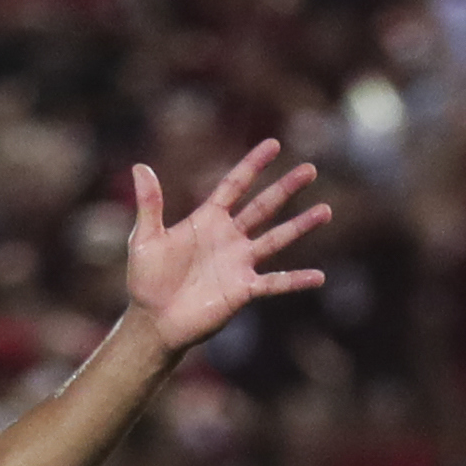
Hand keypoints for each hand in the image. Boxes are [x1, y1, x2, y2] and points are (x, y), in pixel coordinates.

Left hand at [122, 142, 330, 352]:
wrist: (153, 321)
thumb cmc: (146, 280)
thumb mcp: (145, 238)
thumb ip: (149, 204)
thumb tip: (139, 167)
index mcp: (208, 220)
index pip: (235, 186)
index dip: (253, 165)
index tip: (273, 144)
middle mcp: (229, 238)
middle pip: (264, 207)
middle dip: (286, 188)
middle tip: (310, 169)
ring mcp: (239, 264)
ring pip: (276, 239)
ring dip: (300, 226)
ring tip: (325, 211)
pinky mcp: (243, 290)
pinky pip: (275, 283)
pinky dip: (296, 280)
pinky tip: (319, 276)